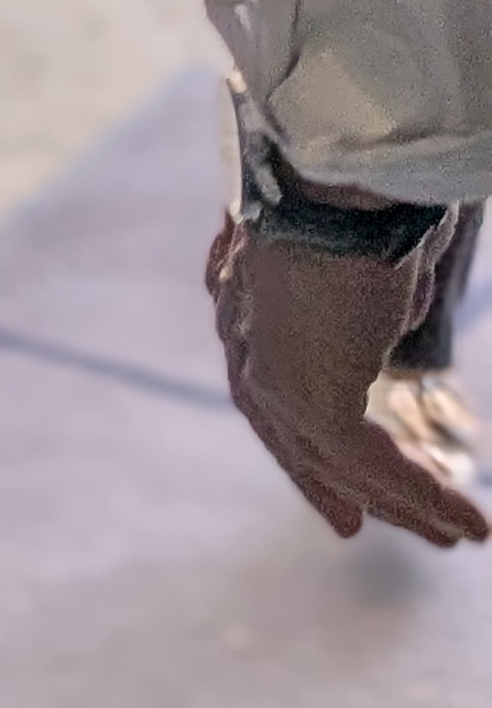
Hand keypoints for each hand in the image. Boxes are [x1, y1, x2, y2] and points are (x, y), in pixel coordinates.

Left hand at [208, 215, 488, 546]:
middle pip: (292, 436)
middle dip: (335, 486)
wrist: (341, 171)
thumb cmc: (358, 191)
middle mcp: (242, 335)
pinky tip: (466, 517)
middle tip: (365, 530)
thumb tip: (382, 316)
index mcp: (243, 298)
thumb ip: (363, 296)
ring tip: (460, 536)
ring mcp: (267, 367)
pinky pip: (367, 458)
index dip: (301, 446)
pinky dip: (421, 490)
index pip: (267, 390)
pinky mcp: (304, 390)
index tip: (341, 496)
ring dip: (403, 501)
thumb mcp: (360, 249)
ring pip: (337, 457)